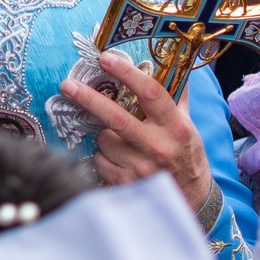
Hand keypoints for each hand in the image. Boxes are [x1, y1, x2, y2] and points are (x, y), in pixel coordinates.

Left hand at [63, 51, 219, 221]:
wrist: (192, 201)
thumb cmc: (188, 158)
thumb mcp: (188, 127)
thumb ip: (177, 98)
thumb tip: (171, 66)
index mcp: (175, 127)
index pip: (150, 93)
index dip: (126, 73)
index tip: (105, 58)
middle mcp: (158, 147)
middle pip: (116, 118)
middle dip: (88, 99)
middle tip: (67, 85)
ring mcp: (141, 168)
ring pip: (103, 140)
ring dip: (104, 135)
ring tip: (121, 142)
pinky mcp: (126, 184)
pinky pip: (100, 161)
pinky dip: (103, 156)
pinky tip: (119, 160)